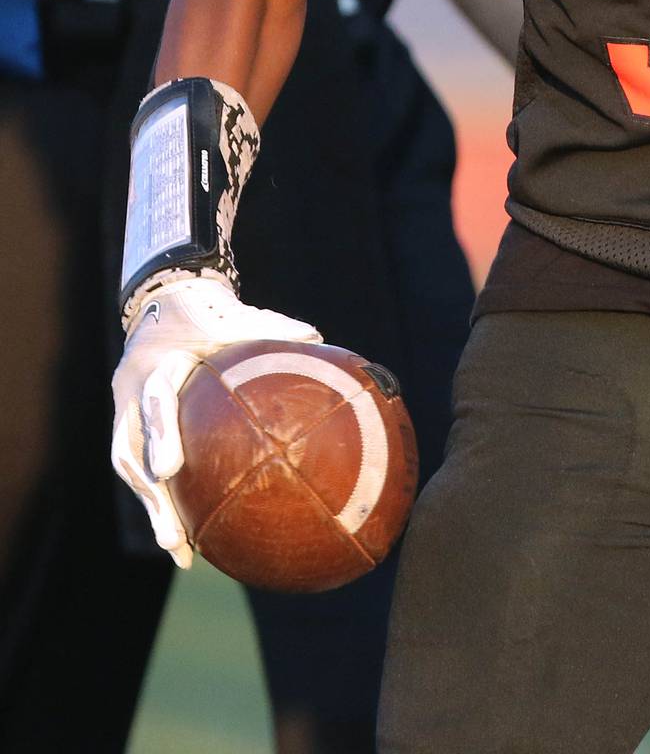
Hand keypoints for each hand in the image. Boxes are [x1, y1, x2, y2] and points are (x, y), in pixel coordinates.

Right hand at [110, 273, 320, 565]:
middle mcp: (131, 395)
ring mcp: (125, 416)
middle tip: (175, 534)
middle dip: (153, 496)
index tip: (171, 469)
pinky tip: (184, 540)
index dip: (161, 435)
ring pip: (132, 471)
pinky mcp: (131, 432)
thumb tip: (317, 337)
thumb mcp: (228, 315)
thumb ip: (267, 327)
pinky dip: (160, 504)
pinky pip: (140, 473)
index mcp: (154, 365)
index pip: (155, 402)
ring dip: (155, 511)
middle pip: (132, 453)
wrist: (162, 305)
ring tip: (180, 550)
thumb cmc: (202, 314)